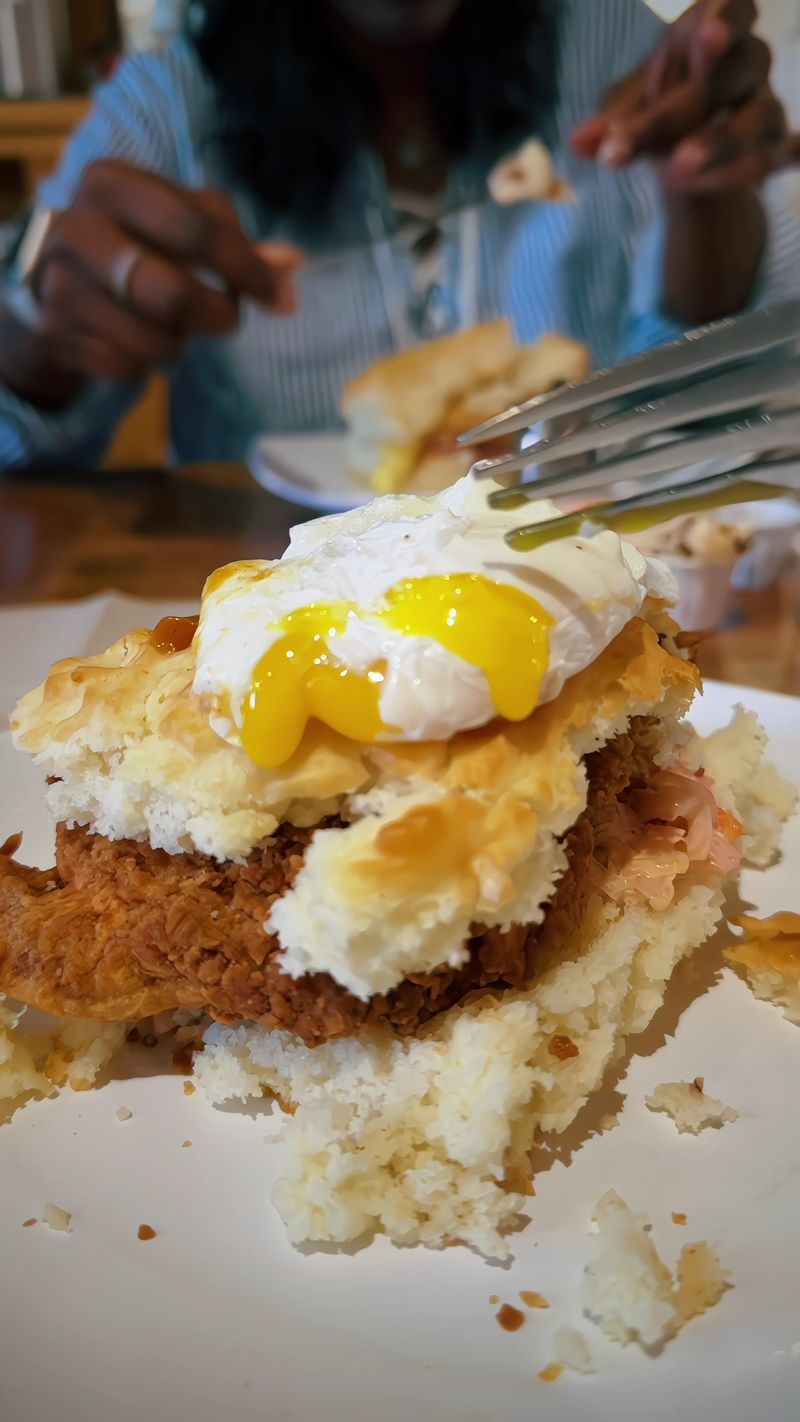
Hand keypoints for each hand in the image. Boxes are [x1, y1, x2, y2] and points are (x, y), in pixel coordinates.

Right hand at [3, 160, 301, 395]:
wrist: (48, 287)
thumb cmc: (131, 245)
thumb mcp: (176, 226)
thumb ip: (235, 242)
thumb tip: (293, 265)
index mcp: (111, 183)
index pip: (195, 228)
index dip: (245, 268)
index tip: (274, 296)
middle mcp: (76, 228)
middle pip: (172, 294)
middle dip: (215, 316)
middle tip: (226, 318)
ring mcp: (59, 284)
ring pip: (152, 340)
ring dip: (179, 345)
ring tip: (172, 328)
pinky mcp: (54, 334)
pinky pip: (126, 367)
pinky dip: (144, 365)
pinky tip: (136, 343)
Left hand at [571, 0, 793, 192]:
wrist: (691, 149)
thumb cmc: (663, 108)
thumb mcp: (631, 111)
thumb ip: (612, 123)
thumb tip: (578, 143)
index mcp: (709, 33)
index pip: (732, 8)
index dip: (725, 17)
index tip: (705, 35)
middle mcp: (746, 62)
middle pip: (728, 75)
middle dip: (682, 110)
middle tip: (637, 143)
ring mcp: (765, 103)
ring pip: (757, 117)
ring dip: (719, 145)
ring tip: (673, 176)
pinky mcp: (776, 145)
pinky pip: (788, 149)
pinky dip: (793, 152)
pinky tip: (790, 155)